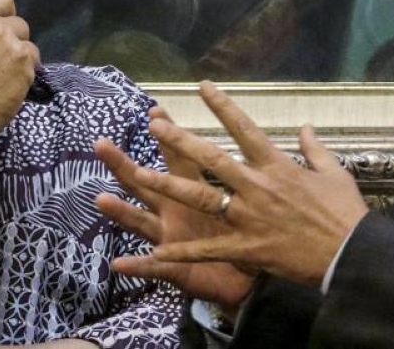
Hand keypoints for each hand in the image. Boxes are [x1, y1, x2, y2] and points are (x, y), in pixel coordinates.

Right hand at [95, 108, 255, 310]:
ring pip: (142, 222)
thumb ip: (259, 169)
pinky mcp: (176, 269)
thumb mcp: (252, 203)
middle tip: (101, 144)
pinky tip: (118, 264)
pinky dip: (139, 266)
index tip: (155, 110)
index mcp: (196, 193)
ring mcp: (172, 239)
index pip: (180, 159)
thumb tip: (292, 133)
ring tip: (101, 199)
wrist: (248, 283)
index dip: (170, 136)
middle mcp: (176, 211)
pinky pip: (156, 268)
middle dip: (124, 164)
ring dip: (122, 212)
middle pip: (145, 183)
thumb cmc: (248, 238)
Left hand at [124, 82, 368, 286]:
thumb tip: (305, 126)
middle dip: (181, 141)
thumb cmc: (346, 214)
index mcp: (277, 166)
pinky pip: (208, 248)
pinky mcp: (247, 247)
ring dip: (169, 185)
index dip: (222, 105)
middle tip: (155, 126)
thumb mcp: (335, 173)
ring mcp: (249, 217)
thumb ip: (314, 148)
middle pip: (212, 158)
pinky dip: (181, 251)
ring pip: (201, 198)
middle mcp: (257, 187)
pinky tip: (156, 250)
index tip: (203, 85)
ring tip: (140, 173)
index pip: (244, 128)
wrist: (353, 255)